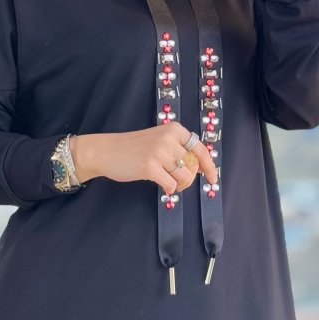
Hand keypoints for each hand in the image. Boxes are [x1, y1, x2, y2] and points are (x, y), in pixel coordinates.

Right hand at [72, 126, 218, 195]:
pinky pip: (171, 185)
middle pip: (193, 166)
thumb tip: (200, 168)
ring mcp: (159, 152)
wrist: (105, 151)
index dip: (209, 166)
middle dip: (189, 179)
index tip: (213, 179)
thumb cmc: (132, 148)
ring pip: (184, 177)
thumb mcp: (158, 140)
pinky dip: (169, 189)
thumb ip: (178, 150)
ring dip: (179, 185)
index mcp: (174, 129)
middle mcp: (168, 138)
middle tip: (177, 182)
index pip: (200, 149)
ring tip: (168, 183)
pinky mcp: (150, 167)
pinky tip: (162, 187)